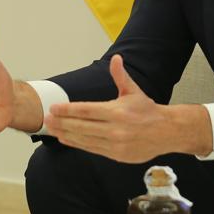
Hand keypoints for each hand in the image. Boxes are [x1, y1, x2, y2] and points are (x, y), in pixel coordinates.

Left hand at [45, 55, 210, 162]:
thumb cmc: (147, 110)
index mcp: (118, 111)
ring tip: (52, 129)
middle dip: (62, 123)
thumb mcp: (133, 91)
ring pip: (84, 139)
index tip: (53, 108)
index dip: (68, 110)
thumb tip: (116, 58)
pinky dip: (77, 144)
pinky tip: (66, 139)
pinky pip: (92, 149)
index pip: (87, 110)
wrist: (166, 132)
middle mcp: (115, 129)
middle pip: (82, 126)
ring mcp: (115, 144)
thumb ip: (121, 76)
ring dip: (66, 134)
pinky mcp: (116, 155)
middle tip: (46, 119)